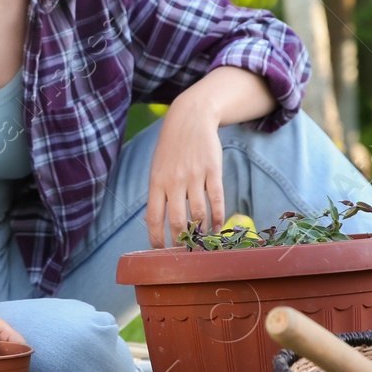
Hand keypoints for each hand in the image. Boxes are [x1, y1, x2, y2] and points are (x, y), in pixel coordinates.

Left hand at [145, 95, 224, 248]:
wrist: (190, 119)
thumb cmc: (171, 148)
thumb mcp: (157, 168)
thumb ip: (158, 193)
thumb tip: (157, 224)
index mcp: (156, 182)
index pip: (153, 217)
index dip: (156, 238)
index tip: (160, 253)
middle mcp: (174, 181)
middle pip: (178, 221)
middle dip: (181, 241)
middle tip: (185, 252)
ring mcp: (194, 176)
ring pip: (199, 213)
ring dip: (202, 232)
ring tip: (203, 242)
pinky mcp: (212, 171)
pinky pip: (217, 200)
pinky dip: (218, 218)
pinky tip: (218, 227)